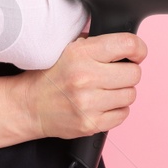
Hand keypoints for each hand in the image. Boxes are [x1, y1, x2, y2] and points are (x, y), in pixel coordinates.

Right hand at [17, 32, 146, 139]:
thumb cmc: (51, 75)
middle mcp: (85, 77)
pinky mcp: (90, 123)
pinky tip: (102, 104)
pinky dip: (116, 110)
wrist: (29, 105)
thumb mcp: (70, 48)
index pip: (128, 44)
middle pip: (134, 73)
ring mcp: (88, 103)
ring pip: (130, 95)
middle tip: (114, 74)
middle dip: (128, 73)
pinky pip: (123, 115)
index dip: (138, 49)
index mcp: (81, 53)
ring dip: (122, 92)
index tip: (136, 54)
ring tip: (105, 90)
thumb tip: (128, 47)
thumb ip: (97, 45)